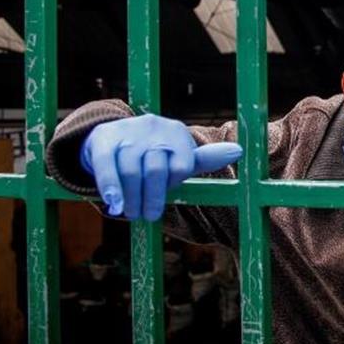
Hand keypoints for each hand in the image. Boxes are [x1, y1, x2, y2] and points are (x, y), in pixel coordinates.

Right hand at [80, 114, 241, 220]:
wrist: (112, 136)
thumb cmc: (154, 156)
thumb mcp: (179, 157)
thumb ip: (204, 159)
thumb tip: (238, 151)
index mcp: (176, 133)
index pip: (182, 164)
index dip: (174, 183)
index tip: (169, 193)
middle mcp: (153, 127)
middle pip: (156, 169)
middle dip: (152, 196)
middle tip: (149, 216)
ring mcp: (127, 132)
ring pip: (131, 170)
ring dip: (131, 197)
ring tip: (130, 213)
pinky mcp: (104, 139)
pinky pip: (107, 165)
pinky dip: (110, 186)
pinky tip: (113, 203)